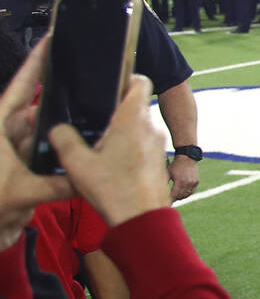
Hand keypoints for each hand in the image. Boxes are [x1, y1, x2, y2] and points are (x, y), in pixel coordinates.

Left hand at [0, 38, 74, 249]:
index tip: (50, 41)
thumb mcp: (22, 192)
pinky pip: (49, 152)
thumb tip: (89, 177)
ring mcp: (15, 150)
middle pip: (37, 106)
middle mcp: (6, 134)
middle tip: (86, 78)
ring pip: (45, 130)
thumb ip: (58, 184)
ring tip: (92, 110)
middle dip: (61, 95)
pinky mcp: (24, 167)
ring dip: (64, 126)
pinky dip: (63, 150)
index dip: (35, 64)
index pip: (20, 88)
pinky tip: (83, 144)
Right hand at [50, 74, 170, 227]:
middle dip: (114, 113)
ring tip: (99, 148)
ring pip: (138, 129)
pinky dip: (129, 149)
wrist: (142, 219)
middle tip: (93, 124)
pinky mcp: (160, 161)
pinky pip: (143, 146)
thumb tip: (59, 128)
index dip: (126, 79)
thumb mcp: (76, 163)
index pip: (140, 82)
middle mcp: (150, 128)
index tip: (108, 87)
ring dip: (121, 134)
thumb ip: (64, 139)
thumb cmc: (113, 189)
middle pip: (134, 107)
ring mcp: (159, 145)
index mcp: (133, 119)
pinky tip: (112, 165)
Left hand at [168, 155, 199, 200]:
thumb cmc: (175, 165)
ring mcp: (193, 183)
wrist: (187, 158)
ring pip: (186, 195)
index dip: (170, 199)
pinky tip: (183, 193)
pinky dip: (187, 193)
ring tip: (176, 197)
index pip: (174, 195)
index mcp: (180, 181)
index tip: (166, 201)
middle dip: (175, 198)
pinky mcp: (196, 182)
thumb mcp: (168, 173)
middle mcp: (187, 183)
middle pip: (180, 196)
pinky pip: (191, 191)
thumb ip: (165, 183)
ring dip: (181, 196)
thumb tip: (160, 192)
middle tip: (170, 200)